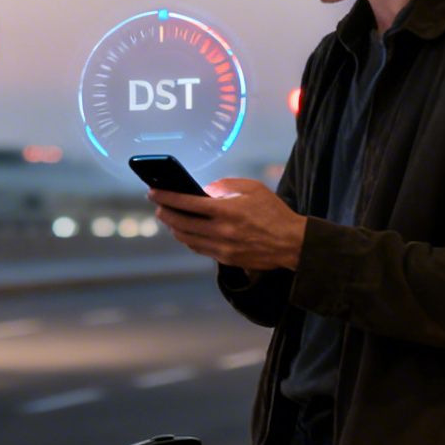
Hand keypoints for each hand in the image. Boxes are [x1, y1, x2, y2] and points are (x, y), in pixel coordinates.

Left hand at [148, 178, 305, 270]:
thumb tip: (205, 190)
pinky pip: (199, 249)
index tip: (153, 192)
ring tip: (169, 218)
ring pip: (187, 239)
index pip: (187, 202)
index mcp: (226, 210)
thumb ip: (226, 185)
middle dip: (166, 213)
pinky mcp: (226, 259)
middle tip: (158, 206)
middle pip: (181, 223)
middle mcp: (221, 230)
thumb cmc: (274, 212)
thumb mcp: (252, 188)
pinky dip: (188, 239)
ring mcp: (222, 247)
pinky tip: (185, 232)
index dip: (166, 197)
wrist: (291, 243)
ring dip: (174, 228)